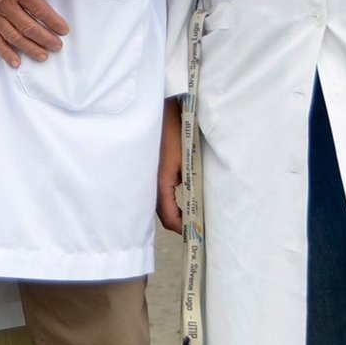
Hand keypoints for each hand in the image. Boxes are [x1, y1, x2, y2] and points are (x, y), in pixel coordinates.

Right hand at [0, 0, 69, 68]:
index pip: (40, 9)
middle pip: (30, 26)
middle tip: (57, 47)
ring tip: (42, 56)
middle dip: (46, 39)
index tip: (64, 30)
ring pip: (14, 36)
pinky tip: (15, 61)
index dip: (54, 22)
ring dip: (29, 48)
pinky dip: (4, 51)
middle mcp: (5, 2)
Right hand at [157, 97, 184, 233]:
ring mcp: (149, 174)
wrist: (160, 109)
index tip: (196, 235)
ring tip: (191, 215)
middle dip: (178, 222)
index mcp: (160, 182)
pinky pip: (158, 191)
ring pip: (159, 202)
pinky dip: (169, 199)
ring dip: (174, 210)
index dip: (182, 229)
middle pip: (162, 212)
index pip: (169, 217)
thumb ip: (188, 185)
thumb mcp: (185, 160)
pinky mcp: (151, 167)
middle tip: (195, 227)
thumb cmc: (176, 132)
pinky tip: (180, 197)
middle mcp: (151, 182)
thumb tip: (195, 208)